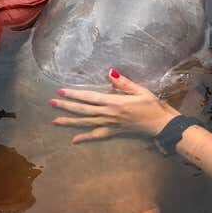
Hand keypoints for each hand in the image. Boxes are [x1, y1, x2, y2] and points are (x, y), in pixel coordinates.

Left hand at [50, 69, 180, 143]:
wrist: (160, 125)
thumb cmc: (152, 105)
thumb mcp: (140, 90)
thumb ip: (123, 83)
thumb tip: (109, 72)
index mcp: (114, 102)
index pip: (89, 97)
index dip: (74, 94)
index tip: (60, 91)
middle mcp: (109, 115)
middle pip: (83, 110)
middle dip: (66, 106)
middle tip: (51, 103)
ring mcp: (110, 125)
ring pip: (86, 123)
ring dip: (69, 122)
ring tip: (54, 121)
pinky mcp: (114, 133)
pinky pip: (96, 136)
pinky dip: (84, 138)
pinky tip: (73, 140)